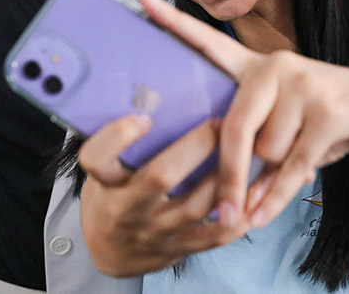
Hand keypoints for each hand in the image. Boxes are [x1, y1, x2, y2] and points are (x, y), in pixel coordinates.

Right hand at [79, 115, 239, 275]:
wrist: (110, 252)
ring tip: (243, 152)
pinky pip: (214, 236)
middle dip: (196, 146)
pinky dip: (238, 216)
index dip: (118, 136)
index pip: (97, 160)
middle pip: (161, 176)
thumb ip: (123, 148)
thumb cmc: (111, 198)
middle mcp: (129, 208)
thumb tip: (155, 95)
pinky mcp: (179, 249)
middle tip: (218, 123)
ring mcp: (156, 231)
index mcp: (105, 184)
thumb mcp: (104, 173)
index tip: (143, 117)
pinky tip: (251, 194)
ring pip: (196, 205)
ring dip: (223, 176)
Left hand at [139, 0, 348, 230]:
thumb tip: (226, 197)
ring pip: (267, 152)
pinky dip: (280, 196)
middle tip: (221, 214)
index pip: (210, 43)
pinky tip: (265, 214)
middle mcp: (275, 67)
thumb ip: (254, 145)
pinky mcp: (329, 110)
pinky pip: (293, 166)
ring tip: (297, 168)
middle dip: (228, 177)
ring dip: (274, 179)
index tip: (142, 2)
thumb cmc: (325, 118)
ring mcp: (303, 84)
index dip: (175, 24)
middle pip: (234, 129)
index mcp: (256, 67)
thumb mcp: (286, 125)